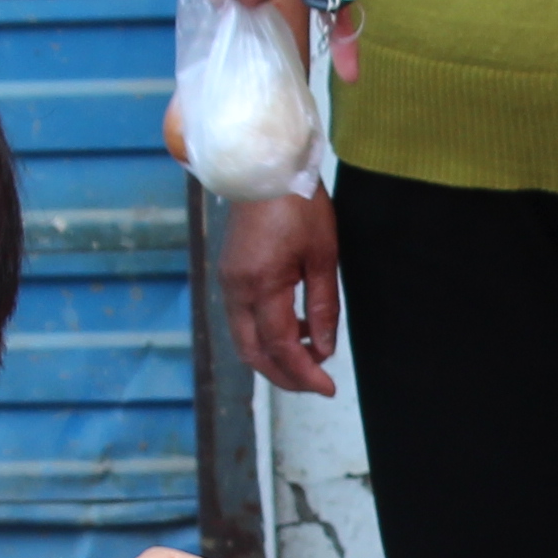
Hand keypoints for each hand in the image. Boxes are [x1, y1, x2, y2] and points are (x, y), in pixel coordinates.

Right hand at [218, 189, 343, 396]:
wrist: (264, 169)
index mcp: (262, 285)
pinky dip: (267, 336)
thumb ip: (324, 306)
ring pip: (246, 340)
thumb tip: (325, 349)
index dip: (305, 373)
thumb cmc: (299, 205)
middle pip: (254, 353)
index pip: (281, 346)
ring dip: (275, 357)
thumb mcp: (323, 255)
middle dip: (285, 376)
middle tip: (317, 384)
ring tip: (311, 358)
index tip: (327, 389)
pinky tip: (296, 330)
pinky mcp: (230, 276)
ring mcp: (229, 283)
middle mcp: (237, 290)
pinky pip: (244, 320)